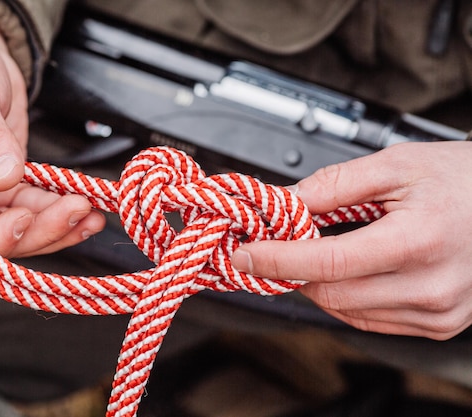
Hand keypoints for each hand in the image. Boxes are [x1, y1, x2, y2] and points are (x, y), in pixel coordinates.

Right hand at [0, 0, 103, 268]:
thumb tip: (5, 179)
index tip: (23, 215)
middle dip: (38, 232)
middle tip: (76, 210)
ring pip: (21, 230)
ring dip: (57, 225)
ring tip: (91, 213)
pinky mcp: (9, 181)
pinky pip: (35, 207)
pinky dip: (60, 209)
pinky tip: (86, 203)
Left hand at [231, 141, 471, 339]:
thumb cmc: (463, 179)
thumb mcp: (397, 164)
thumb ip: (335, 185)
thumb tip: (286, 203)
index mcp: (420, 240)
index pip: (327, 262)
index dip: (276, 259)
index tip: (244, 253)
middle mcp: (432, 286)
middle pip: (331, 293)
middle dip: (291, 271)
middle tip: (273, 246)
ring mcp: (438, 311)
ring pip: (346, 311)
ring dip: (317, 284)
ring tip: (315, 251)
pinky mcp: (439, 323)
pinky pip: (370, 320)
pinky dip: (345, 297)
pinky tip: (346, 271)